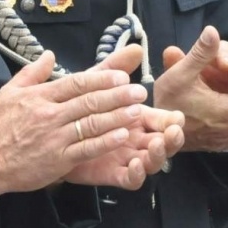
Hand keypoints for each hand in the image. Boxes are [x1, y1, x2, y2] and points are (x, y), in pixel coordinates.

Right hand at [0, 52, 152, 196]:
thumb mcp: (9, 92)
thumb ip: (32, 73)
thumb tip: (49, 55)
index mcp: (41, 96)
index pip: (76, 83)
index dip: (101, 78)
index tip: (122, 75)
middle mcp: (51, 114)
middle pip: (89, 101)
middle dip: (118, 95)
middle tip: (140, 90)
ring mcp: (56, 138)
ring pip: (92, 123)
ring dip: (117, 116)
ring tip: (138, 110)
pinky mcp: (59, 160)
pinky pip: (87, 148)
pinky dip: (106, 141)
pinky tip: (122, 136)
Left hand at [61, 44, 185, 187]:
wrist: (51, 134)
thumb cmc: (77, 106)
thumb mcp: (94, 83)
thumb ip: (114, 67)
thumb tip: (135, 48)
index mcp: (137, 118)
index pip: (161, 120)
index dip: (171, 120)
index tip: (177, 116)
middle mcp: (136, 138)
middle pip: (163, 142)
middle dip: (172, 139)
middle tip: (173, 132)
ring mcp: (126, 157)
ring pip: (151, 161)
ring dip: (157, 155)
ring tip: (156, 147)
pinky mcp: (112, 174)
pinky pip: (130, 179)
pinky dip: (137, 174)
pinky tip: (136, 165)